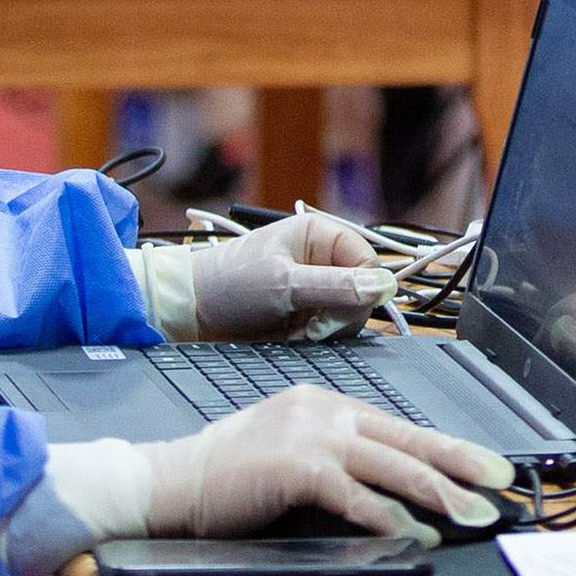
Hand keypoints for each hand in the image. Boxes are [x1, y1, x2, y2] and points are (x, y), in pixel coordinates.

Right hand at [139, 387, 512, 539]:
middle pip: (409, 440)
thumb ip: (335, 459)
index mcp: (324, 404)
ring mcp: (310, 435)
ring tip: (475, 515)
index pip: (400, 427)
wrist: (170, 481)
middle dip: (462, 465)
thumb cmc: (226, 476)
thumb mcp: (288, 451)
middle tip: (502, 485)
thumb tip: (388, 489)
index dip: (448, 449)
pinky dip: (391, 517)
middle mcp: (323, 411)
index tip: (484, 468)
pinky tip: (418, 534)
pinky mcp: (296, 467)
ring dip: (441, 495)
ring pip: (394, 465)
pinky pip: (357, 495)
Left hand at [183, 209, 391, 338]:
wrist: (192, 313)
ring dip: (327, 331)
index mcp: (320, 236)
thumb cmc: (229, 283)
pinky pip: (332, 331)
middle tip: (312, 327)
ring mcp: (316, 289)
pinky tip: (293, 338)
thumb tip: (384, 286)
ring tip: (297, 332)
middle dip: (341, 315)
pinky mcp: (307, 315)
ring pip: (350, 315)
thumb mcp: (284, 283)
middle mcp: (323, 260)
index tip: (338, 310)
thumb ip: (336, 286)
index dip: (363, 290)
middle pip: (364, 292)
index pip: (369, 262)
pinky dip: (316, 340)